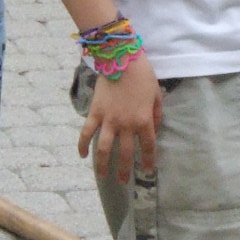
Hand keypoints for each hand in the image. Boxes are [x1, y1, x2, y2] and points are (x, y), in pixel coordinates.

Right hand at [80, 57, 162, 182]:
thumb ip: (157, 115)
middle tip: (124, 181)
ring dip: (103, 165)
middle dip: (125, 170)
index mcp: (143, 121)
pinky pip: (86, 132)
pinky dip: (82, 145)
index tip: (148, 170)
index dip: (149, 160)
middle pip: (126, 154)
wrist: (121, 59)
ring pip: (104, 149)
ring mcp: (109, 120)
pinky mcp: (95, 113)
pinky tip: (82, 156)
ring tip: (103, 176)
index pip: (148, 147)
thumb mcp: (157, 95)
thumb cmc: (143, 75)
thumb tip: (154, 130)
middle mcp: (126, 125)